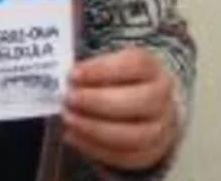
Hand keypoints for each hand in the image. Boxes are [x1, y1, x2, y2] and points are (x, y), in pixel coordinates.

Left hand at [62, 47, 177, 170]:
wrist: (142, 105)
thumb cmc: (115, 79)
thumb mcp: (104, 64)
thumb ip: (87, 69)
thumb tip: (59, 76)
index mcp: (150, 67)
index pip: (135, 64)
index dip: (102, 69)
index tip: (73, 74)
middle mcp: (161, 96)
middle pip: (138, 101)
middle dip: (98, 101)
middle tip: (68, 98)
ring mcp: (161, 126)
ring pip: (135, 134)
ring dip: (96, 128)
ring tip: (68, 119)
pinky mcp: (152, 152)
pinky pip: (127, 156)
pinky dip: (96, 149)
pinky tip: (73, 136)